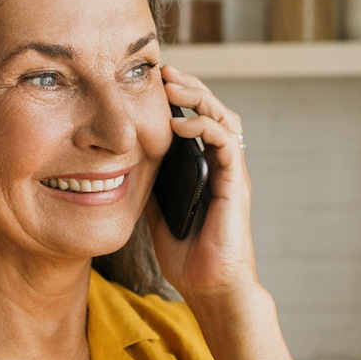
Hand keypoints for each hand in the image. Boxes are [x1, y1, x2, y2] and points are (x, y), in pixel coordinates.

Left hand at [146, 65, 257, 303]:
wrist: (208, 287)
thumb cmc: (186, 254)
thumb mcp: (156, 212)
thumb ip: (150, 186)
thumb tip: (124, 166)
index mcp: (204, 168)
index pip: (195, 120)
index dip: (178, 98)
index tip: (150, 83)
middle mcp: (221, 165)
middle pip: (212, 110)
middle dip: (189, 87)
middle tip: (162, 72)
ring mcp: (231, 173)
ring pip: (224, 118)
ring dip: (198, 97)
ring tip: (172, 86)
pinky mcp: (236, 184)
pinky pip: (226, 143)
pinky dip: (205, 126)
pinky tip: (180, 123)